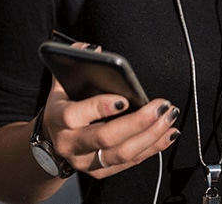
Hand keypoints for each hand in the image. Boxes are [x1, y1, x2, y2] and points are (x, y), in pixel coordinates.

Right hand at [43, 76, 179, 178]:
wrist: (53, 141)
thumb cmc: (64, 106)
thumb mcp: (61, 84)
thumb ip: (73, 63)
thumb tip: (92, 49)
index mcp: (58, 119)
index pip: (75, 115)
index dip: (100, 107)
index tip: (125, 98)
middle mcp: (70, 144)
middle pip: (106, 137)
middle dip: (137, 122)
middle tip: (161, 106)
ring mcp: (85, 162)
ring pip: (122, 154)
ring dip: (151, 136)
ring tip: (169, 117)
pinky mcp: (100, 171)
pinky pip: (131, 162)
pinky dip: (153, 148)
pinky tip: (168, 133)